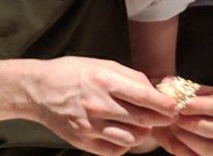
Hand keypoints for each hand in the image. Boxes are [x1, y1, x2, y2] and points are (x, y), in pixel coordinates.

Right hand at [28, 57, 179, 155]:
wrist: (37, 90)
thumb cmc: (71, 73)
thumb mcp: (100, 64)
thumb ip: (128, 76)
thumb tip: (153, 91)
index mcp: (103, 81)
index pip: (144, 97)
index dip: (164, 105)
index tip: (174, 107)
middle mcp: (98, 105)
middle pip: (142, 120)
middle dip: (160, 120)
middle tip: (167, 118)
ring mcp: (90, 126)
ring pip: (132, 138)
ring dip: (142, 132)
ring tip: (140, 124)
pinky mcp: (83, 141)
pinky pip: (115, 150)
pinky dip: (124, 144)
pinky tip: (121, 132)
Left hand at [151, 84, 212, 154]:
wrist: (164, 114)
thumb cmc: (173, 97)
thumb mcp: (172, 86)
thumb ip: (172, 85)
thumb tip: (169, 86)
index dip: (200, 107)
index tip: (180, 106)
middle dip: (191, 124)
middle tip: (173, 118)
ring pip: (210, 147)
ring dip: (187, 137)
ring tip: (172, 126)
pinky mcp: (206, 155)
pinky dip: (181, 148)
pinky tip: (171, 137)